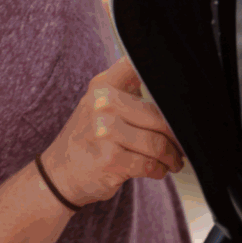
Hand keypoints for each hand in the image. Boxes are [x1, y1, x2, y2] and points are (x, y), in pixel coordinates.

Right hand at [38, 56, 184, 206]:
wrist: (59, 174)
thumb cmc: (87, 140)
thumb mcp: (99, 104)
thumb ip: (127, 88)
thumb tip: (170, 87)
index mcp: (103, 85)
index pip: (139, 68)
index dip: (166, 79)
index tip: (182, 94)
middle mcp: (103, 104)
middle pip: (158, 116)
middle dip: (175, 135)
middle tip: (180, 144)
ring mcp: (105, 133)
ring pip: (157, 143)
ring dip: (171, 156)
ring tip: (172, 160)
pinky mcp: (110, 160)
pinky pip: (149, 165)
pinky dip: (159, 170)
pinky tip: (158, 170)